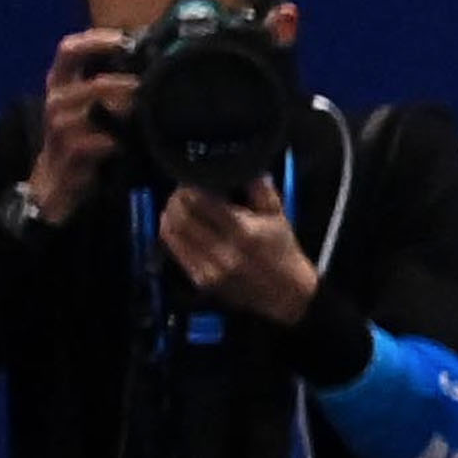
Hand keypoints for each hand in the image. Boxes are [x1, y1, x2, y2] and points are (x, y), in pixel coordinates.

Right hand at [30, 32, 132, 221]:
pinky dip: (116, 141)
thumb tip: (148, 64)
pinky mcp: (70, 154)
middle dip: (121, 83)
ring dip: (123, 109)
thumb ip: (109, 87)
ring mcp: (60, 127)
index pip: (69, 49)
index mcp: (60, 83)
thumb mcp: (89, 108)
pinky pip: (96, 142)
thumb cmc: (80, 139)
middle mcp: (57, 100)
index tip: (125, 39)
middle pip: (89, 81)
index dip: (95, 40)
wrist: (55, 182)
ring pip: (92, 109)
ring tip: (145, 111)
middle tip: (149, 86)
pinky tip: (131, 142)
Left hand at [157, 179, 317, 320]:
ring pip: (172, 232)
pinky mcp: (202, 280)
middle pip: (180, 215)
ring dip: (170, 214)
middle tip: (183, 191)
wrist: (288, 296)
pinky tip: (179, 226)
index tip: (193, 181)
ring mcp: (210, 268)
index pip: (199, 200)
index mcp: (243, 232)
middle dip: (177, 198)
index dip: (190, 186)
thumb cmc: (282, 251)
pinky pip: (175, 250)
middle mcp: (224, 252)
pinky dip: (172, 233)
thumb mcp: (278, 216)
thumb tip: (241, 161)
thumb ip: (260, 188)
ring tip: (179, 207)